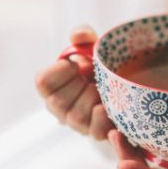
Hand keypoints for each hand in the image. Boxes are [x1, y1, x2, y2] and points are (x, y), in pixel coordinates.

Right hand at [35, 25, 113, 139]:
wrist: (124, 82)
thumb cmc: (99, 65)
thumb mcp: (91, 46)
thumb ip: (82, 35)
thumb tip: (79, 36)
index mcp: (52, 86)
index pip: (43, 83)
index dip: (59, 71)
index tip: (74, 64)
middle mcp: (60, 108)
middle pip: (58, 102)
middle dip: (78, 85)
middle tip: (91, 77)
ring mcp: (78, 124)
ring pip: (77, 116)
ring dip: (93, 98)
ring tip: (103, 89)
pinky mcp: (97, 133)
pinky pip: (96, 132)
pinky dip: (102, 118)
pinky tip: (107, 106)